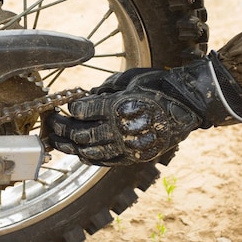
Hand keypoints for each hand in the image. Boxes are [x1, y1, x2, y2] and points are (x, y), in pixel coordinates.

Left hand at [47, 52, 241, 165]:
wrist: (191, 104)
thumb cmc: (161, 85)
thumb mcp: (130, 79)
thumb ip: (106, 89)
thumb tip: (86, 97)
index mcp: (119, 106)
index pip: (83, 111)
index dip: (71, 109)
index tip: (66, 105)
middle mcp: (122, 129)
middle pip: (81, 134)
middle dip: (61, 129)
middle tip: (51, 124)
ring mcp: (129, 146)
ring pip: (90, 152)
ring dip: (70, 147)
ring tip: (58, 141)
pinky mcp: (136, 157)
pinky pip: (106, 162)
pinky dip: (90, 158)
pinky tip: (79, 153)